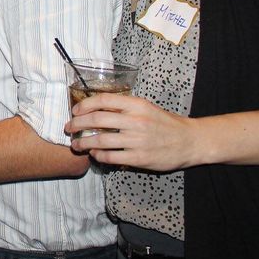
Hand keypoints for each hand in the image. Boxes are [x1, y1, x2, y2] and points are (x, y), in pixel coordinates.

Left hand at [66, 93, 198, 170]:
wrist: (190, 141)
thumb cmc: (164, 123)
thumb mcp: (145, 108)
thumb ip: (123, 108)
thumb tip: (95, 110)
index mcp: (136, 105)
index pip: (103, 100)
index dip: (84, 105)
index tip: (75, 111)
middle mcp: (135, 121)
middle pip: (96, 120)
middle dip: (77, 124)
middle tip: (68, 128)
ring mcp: (137, 140)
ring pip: (100, 140)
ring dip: (83, 143)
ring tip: (76, 145)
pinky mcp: (139, 158)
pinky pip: (111, 157)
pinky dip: (98, 156)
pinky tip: (94, 154)